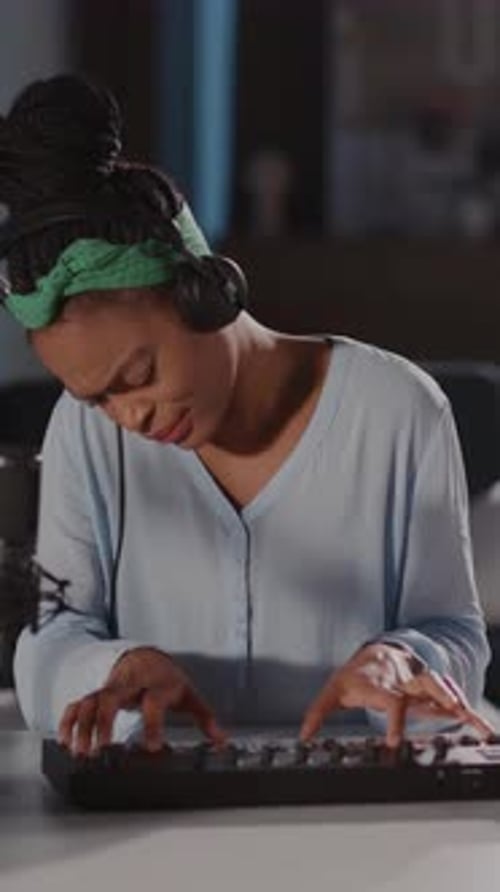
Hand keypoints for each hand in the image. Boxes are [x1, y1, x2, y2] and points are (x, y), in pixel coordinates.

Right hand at [58, 646, 226, 755]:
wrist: (146, 658)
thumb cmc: (166, 680)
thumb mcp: (188, 696)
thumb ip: (205, 718)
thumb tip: (222, 740)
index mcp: (156, 685)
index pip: (154, 702)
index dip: (153, 724)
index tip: (151, 748)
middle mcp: (131, 684)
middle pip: (112, 697)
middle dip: (105, 723)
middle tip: (103, 750)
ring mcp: (111, 688)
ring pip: (91, 701)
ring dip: (83, 727)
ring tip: (81, 753)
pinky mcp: (97, 694)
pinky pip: (78, 704)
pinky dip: (69, 721)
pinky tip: (65, 741)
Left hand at [299, 642, 493, 747]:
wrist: (376, 652)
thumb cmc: (355, 675)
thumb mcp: (333, 691)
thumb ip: (318, 712)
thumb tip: (304, 736)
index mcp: (380, 683)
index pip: (389, 699)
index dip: (393, 719)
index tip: (394, 741)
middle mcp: (403, 681)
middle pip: (424, 687)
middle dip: (440, 699)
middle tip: (454, 714)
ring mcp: (418, 682)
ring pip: (441, 688)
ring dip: (459, 701)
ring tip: (476, 720)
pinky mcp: (428, 688)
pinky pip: (450, 698)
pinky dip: (465, 710)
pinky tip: (479, 725)